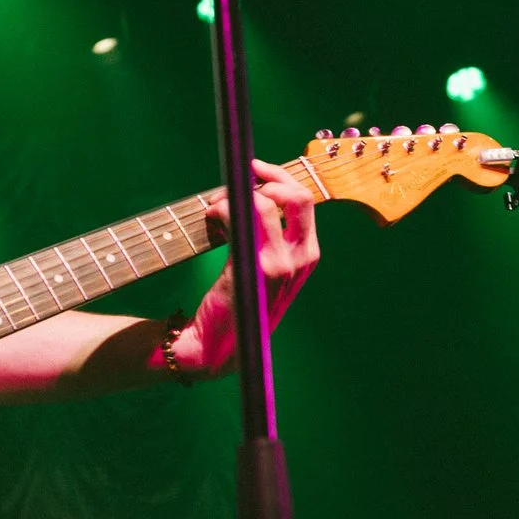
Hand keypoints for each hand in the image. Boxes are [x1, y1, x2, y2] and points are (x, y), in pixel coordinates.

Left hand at [174, 161, 321, 377]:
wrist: (216, 349)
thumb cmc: (235, 306)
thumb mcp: (262, 269)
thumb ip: (267, 236)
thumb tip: (251, 192)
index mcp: (307, 256)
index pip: (305, 200)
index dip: (278, 177)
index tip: (253, 169)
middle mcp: (302, 259)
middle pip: (295, 194)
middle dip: (264, 176)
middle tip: (236, 180)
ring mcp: (281, 265)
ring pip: (265, 201)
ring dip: (233, 194)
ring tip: (214, 206)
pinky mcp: (255, 268)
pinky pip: (243, 216)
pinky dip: (222, 208)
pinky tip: (211, 218)